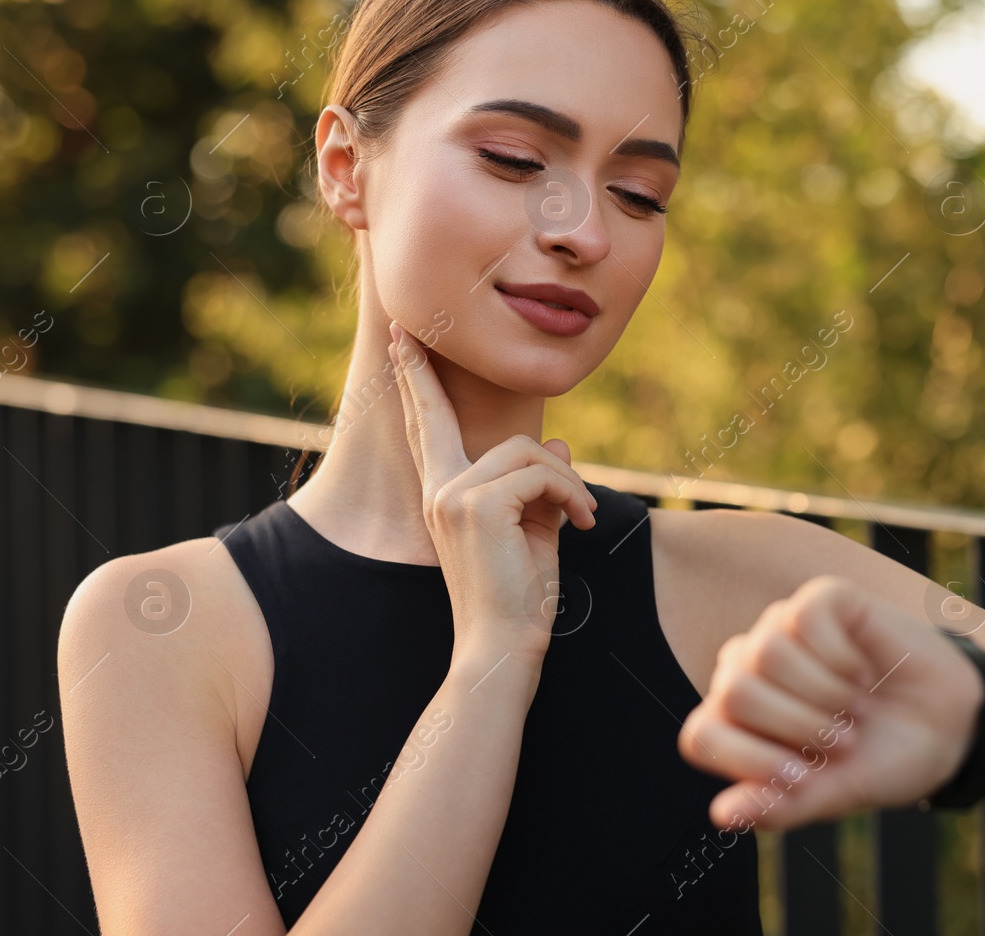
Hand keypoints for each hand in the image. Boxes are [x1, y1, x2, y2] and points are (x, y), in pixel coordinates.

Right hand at [389, 320, 597, 658]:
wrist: (504, 648)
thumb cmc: (519, 598)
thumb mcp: (534, 532)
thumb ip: (542, 487)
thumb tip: (560, 445)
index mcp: (443, 495)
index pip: (427, 428)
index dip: (416, 383)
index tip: (401, 339)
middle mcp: (439, 490)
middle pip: (454, 420)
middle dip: (425, 374)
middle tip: (409, 338)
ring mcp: (453, 496)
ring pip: (526, 451)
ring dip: (566, 481)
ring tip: (584, 518)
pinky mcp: (479, 505)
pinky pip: (541, 472)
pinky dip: (572, 494)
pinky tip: (583, 525)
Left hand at [679, 576, 984, 830]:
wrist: (951, 728)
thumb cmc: (881, 760)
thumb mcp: (833, 795)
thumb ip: (778, 806)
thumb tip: (721, 815)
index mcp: (737, 723)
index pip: (701, 736)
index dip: (750, 761)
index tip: (806, 777)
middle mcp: (749, 670)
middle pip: (736, 692)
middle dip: (799, 727)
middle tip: (844, 739)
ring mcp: (782, 629)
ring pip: (768, 652)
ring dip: (824, 692)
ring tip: (856, 707)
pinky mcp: (821, 599)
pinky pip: (806, 617)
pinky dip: (841, 656)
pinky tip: (862, 671)